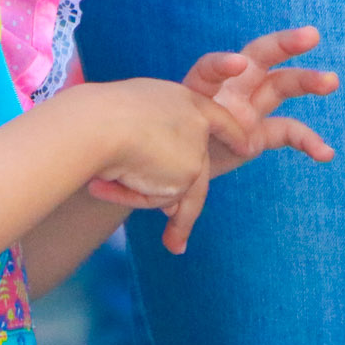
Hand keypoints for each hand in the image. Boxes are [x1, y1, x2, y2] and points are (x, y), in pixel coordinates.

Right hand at [76, 78, 250, 254]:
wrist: (97, 123)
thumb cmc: (96, 115)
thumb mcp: (130, 117)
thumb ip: (152, 143)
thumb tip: (166, 197)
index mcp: (182, 98)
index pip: (216, 118)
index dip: (232, 135)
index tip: (248, 149)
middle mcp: (195, 121)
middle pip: (196, 171)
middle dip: (184, 215)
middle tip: (175, 246)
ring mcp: (195, 149)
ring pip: (172, 192)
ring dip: (137, 196)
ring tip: (103, 188)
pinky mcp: (189, 174)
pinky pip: (157, 200)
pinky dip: (129, 196)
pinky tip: (103, 183)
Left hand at [181, 26, 337, 176]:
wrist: (176, 164)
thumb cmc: (169, 142)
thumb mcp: (169, 133)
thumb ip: (180, 132)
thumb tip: (183, 142)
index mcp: (200, 86)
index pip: (210, 69)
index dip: (221, 65)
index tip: (237, 63)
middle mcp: (229, 88)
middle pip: (258, 58)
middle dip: (283, 45)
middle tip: (312, 35)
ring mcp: (248, 109)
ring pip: (281, 86)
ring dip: (307, 81)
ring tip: (331, 81)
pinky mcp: (259, 135)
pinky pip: (288, 132)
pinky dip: (308, 141)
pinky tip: (326, 153)